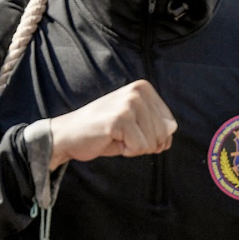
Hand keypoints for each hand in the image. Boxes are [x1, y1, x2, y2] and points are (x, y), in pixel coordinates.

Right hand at [47, 80, 175, 166]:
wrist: (67, 135)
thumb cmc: (102, 131)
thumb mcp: (135, 125)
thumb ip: (157, 128)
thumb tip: (170, 134)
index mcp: (143, 88)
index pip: (170, 124)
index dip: (152, 136)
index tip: (129, 130)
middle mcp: (138, 91)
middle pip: (164, 134)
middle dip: (143, 143)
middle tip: (120, 135)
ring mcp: (129, 103)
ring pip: (153, 142)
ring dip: (134, 147)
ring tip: (114, 136)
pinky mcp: (120, 119)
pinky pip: (140, 148)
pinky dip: (126, 151)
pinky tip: (110, 139)